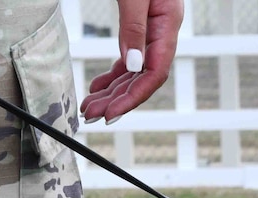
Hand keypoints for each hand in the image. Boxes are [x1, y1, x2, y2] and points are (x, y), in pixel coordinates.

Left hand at [80, 0, 181, 122]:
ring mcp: (153, 29)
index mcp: (169, 23)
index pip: (156, 74)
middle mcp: (163, 30)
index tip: (110, 114)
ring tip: (89, 106)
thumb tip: (133, 63)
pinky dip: (113, 75)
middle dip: (116, 100)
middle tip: (90, 115)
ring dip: (111, 91)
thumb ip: (135, 26)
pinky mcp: (141, 25)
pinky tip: (98, 87)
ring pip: (133, 71)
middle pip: (141, 78)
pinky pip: (128, 57)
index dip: (133, 97)